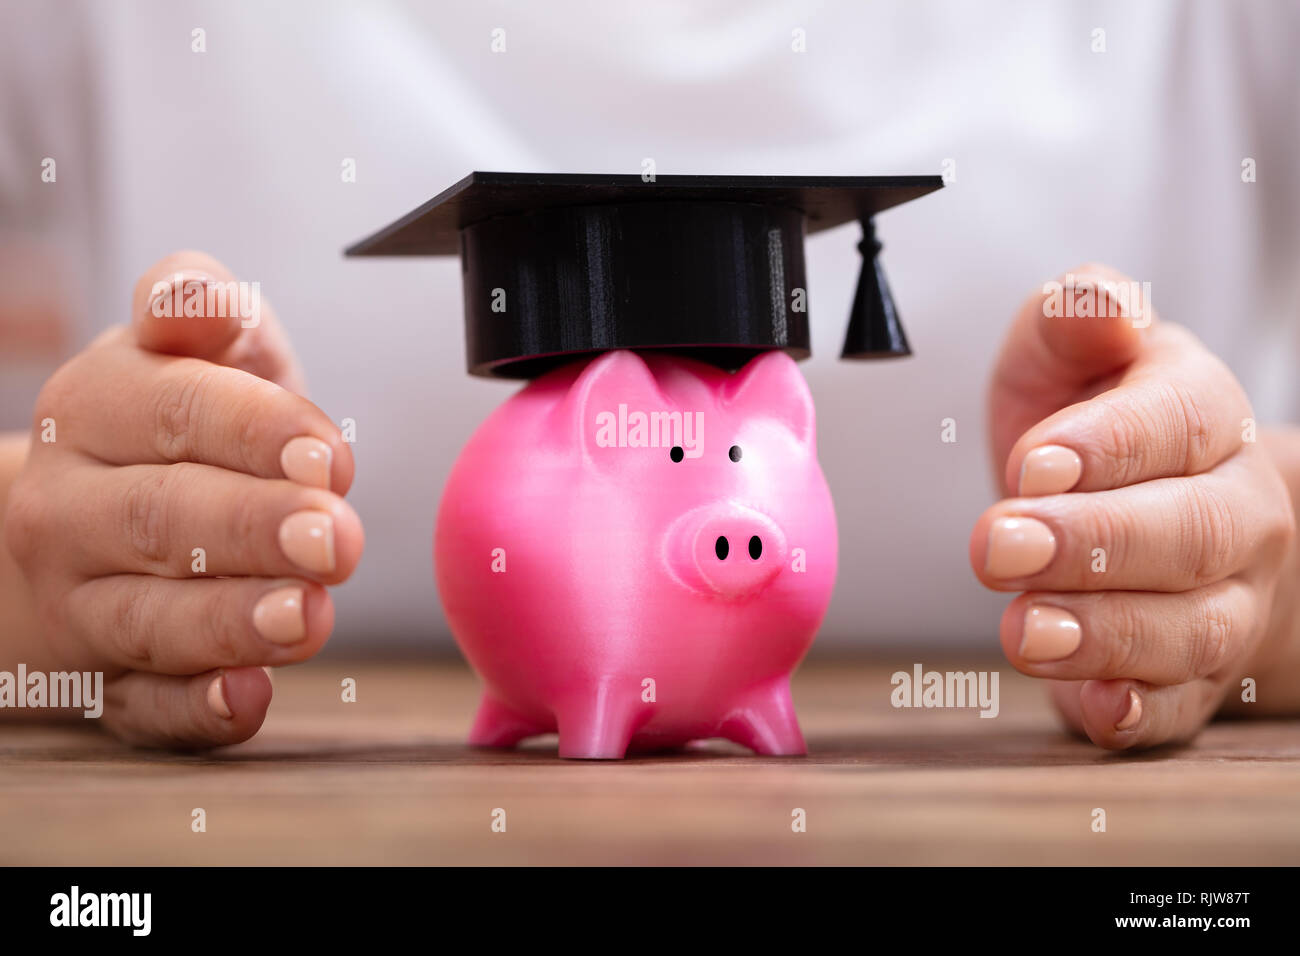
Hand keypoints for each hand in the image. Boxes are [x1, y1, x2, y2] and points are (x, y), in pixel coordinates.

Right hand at [2, 252, 362, 746]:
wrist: (79, 518)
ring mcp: (79, 602)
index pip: (175, 410)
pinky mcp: (105, 682)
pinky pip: (141, 707)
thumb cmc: (174, 424)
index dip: (256, 432)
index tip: (330, 458)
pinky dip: (196, 709)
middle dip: (254, 531)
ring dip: (232, 622)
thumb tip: (205, 297)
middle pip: (162, 519)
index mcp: (95, 407)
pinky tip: (250, 697)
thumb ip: (206, 312)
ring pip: (149, 620)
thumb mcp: (190, 352)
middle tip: (336, 541)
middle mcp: (70, 507)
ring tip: (307, 618)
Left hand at [970, 264, 1295, 748]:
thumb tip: (1098, 305)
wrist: (1139, 508)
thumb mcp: (1065, 353)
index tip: (1032, 465)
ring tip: (1023, 628)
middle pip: (1192, 533)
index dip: (1110, 445)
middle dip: (1093, 544)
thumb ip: (1072, 316)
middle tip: (998, 546)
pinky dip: (1136, 710)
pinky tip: (1090, 704)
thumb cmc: (1090, 426)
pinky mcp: (1190, 676)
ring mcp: (1223, 600)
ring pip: (1192, 626)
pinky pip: (1179, 706)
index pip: (1180, 424)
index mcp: (1205, 416)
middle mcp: (1235, 511)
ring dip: (1107, 633)